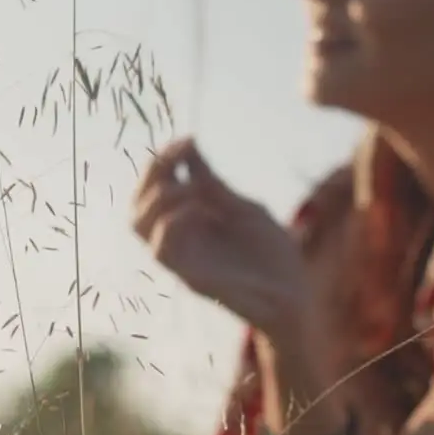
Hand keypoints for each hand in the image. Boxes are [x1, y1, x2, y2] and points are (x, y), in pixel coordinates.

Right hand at [132, 137, 309, 341]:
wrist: (295, 295)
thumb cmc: (273, 255)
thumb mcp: (243, 209)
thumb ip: (214, 185)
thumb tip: (189, 148)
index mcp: (191, 222)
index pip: (156, 188)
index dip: (164, 160)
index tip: (189, 139)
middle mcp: (181, 239)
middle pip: (138, 204)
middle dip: (153, 171)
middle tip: (180, 153)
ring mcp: (184, 259)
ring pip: (139, 225)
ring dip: (161, 196)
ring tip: (193, 188)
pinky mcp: (192, 278)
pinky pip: (161, 250)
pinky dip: (172, 222)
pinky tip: (199, 211)